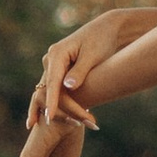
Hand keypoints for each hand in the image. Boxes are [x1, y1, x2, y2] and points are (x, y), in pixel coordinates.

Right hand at [25, 5, 156, 131]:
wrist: (107, 29)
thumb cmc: (102, 40)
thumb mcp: (93, 55)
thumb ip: (80, 71)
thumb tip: (67, 87)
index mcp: (57, 54)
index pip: (53, 82)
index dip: (52, 102)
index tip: (49, 118)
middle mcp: (50, 60)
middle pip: (51, 90)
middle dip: (63, 109)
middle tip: (84, 123)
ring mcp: (53, 66)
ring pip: (51, 92)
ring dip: (59, 110)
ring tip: (64, 126)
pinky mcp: (59, 71)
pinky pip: (55, 90)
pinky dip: (57, 104)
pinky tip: (48, 120)